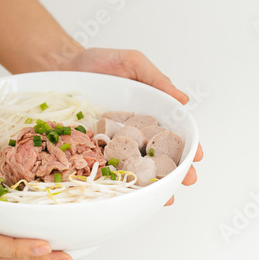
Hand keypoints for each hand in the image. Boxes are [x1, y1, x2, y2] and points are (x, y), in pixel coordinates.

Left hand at [55, 47, 203, 204]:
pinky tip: (129, 196)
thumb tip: (183, 99)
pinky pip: (106, 168)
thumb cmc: (99, 63)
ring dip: (153, 184)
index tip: (196, 156)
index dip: (187, 146)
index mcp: (148, 114)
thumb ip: (156, 80)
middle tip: (188, 181)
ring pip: (136, 167)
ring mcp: (113, 144)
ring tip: (166, 197)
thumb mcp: (133, 63)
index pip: (172, 133)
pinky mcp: (92, 150)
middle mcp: (134, 132)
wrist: (62, 66)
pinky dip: (117, 183)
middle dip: (176, 170)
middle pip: (159, 155)